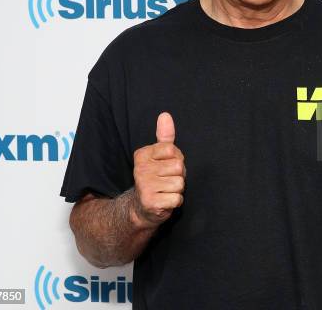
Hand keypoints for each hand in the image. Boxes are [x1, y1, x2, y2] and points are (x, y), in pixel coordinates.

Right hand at [131, 112, 185, 228]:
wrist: (142, 207)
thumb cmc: (156, 178)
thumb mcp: (159, 155)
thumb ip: (164, 136)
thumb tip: (165, 115)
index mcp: (143, 154)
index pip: (173, 150)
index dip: (176, 159)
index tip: (166, 166)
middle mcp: (141, 169)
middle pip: (179, 166)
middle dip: (178, 175)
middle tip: (167, 180)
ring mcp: (144, 186)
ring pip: (180, 183)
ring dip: (177, 189)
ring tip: (165, 190)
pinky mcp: (151, 202)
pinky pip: (177, 198)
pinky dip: (175, 201)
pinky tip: (165, 201)